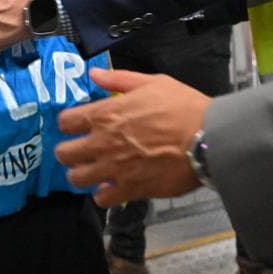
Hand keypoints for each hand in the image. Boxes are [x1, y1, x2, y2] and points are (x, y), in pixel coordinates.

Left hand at [55, 68, 210, 207]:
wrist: (208, 138)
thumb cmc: (183, 107)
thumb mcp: (152, 82)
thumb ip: (118, 79)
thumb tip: (94, 74)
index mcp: (105, 114)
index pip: (65, 122)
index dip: (68, 124)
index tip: (75, 125)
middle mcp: (103, 143)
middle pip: (64, 153)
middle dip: (68, 151)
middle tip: (80, 150)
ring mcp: (114, 169)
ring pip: (77, 178)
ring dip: (81, 174)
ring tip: (92, 171)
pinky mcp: (130, 189)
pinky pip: (102, 199)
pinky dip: (103, 194)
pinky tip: (111, 187)